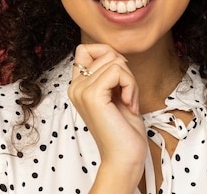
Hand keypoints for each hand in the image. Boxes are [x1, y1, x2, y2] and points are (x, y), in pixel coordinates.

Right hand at [68, 44, 146, 190]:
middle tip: (128, 97)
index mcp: (78, 86)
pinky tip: (129, 105)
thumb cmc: (124, 129)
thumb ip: (110, 73)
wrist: (124, 157)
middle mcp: (75, 86)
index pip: (86, 49)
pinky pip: (118, 71)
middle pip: (107, 53)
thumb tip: (116, 54)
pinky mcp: (92, 95)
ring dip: (131, 81)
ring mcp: (82, 90)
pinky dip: (131, 85)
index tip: (120, 80)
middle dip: (126, 72)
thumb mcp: (117, 93)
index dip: (108, 55)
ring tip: (129, 102)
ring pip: (115, 61)